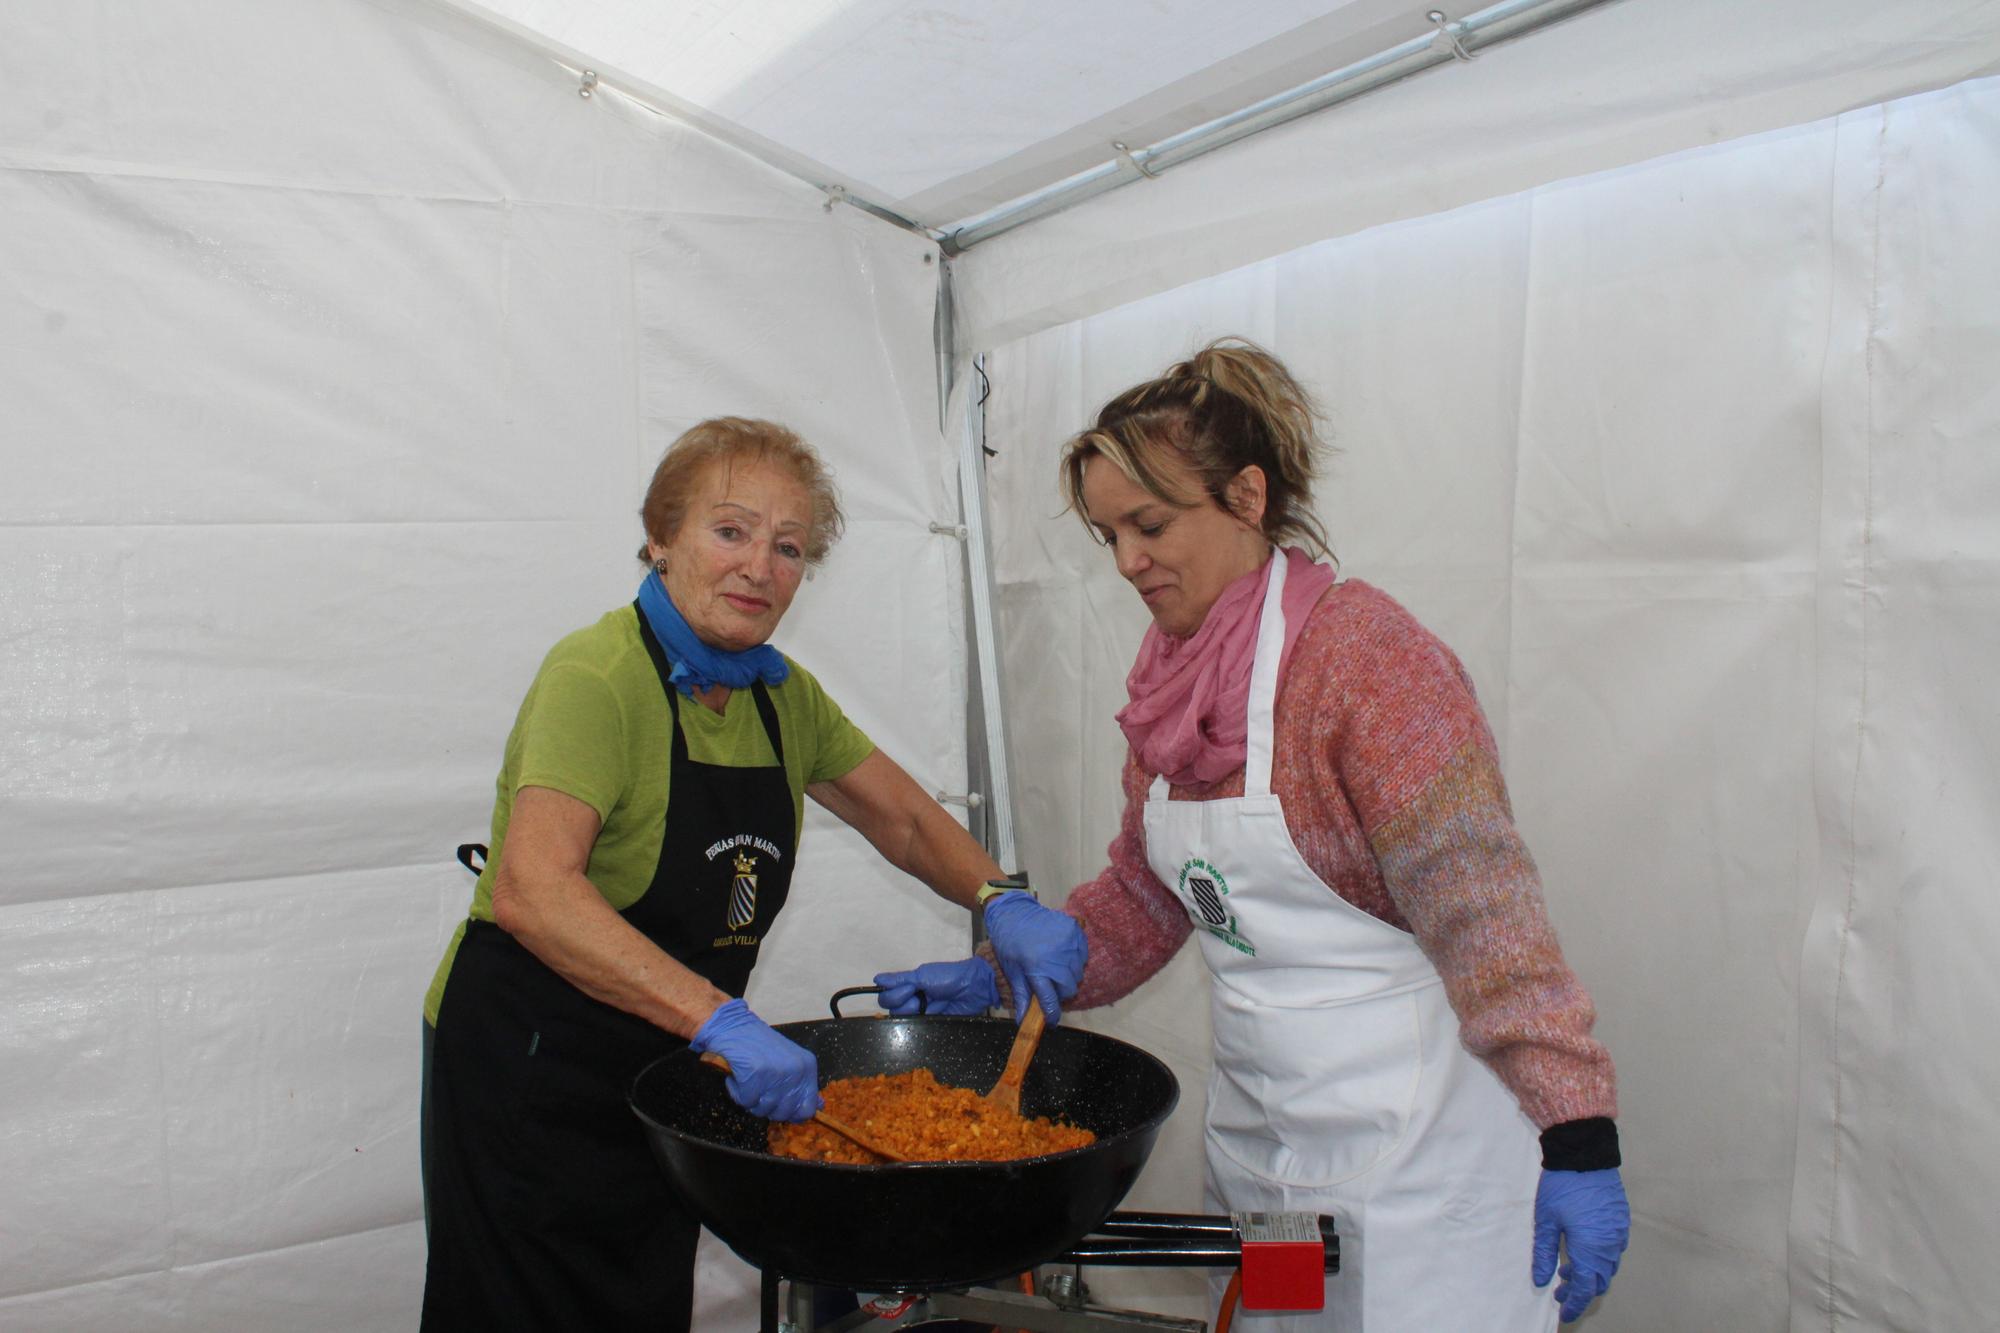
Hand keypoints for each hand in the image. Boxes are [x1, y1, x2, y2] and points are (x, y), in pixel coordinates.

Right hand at [689, 998, 821, 1122]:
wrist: (732, 1025)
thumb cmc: (757, 1045)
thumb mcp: (789, 1061)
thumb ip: (801, 1085)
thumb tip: (818, 1107)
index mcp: (807, 1067)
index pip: (808, 1109)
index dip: (791, 1114)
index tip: (777, 1107)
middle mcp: (796, 1070)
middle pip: (783, 1113)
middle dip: (766, 1107)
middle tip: (757, 1089)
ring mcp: (777, 1072)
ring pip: (763, 1109)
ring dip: (750, 1099)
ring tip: (747, 1079)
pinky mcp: (756, 1073)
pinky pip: (745, 1101)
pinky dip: (737, 1092)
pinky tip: (737, 1076)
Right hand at [874, 959, 998, 1014]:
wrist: (973, 988)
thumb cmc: (948, 977)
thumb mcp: (922, 975)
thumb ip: (899, 979)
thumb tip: (876, 979)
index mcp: (908, 986)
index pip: (886, 996)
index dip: (895, 994)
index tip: (910, 988)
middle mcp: (911, 999)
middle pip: (891, 1009)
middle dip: (904, 1002)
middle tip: (921, 996)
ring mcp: (921, 1013)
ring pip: (902, 1019)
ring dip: (914, 1011)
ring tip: (931, 1004)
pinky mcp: (931, 1023)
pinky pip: (917, 1028)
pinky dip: (921, 1022)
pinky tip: (932, 1014)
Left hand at [981, 891, 1087, 1022]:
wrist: (1015, 912)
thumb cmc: (1009, 943)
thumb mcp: (1012, 970)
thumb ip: (1021, 995)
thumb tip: (1022, 1021)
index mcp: (1036, 969)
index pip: (1051, 1000)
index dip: (1052, 1014)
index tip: (1051, 1020)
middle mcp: (1056, 958)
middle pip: (1069, 988)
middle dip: (1060, 992)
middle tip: (1050, 985)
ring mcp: (1068, 943)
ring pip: (1078, 973)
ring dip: (1068, 975)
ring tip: (1055, 967)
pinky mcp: (1075, 931)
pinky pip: (1083, 955)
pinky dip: (1075, 959)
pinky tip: (1062, 955)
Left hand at [1533, 1167, 1629, 1321]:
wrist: (1584, 1152)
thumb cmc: (1562, 1185)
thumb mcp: (1545, 1220)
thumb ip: (1543, 1254)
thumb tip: (1541, 1280)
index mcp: (1590, 1247)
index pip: (1586, 1288)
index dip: (1575, 1304)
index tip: (1563, 1312)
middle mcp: (1610, 1244)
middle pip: (1600, 1281)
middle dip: (1581, 1291)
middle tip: (1561, 1291)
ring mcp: (1619, 1231)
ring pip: (1609, 1266)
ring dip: (1591, 1274)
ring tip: (1567, 1269)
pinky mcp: (1622, 1219)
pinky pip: (1615, 1249)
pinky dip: (1600, 1258)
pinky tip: (1583, 1250)